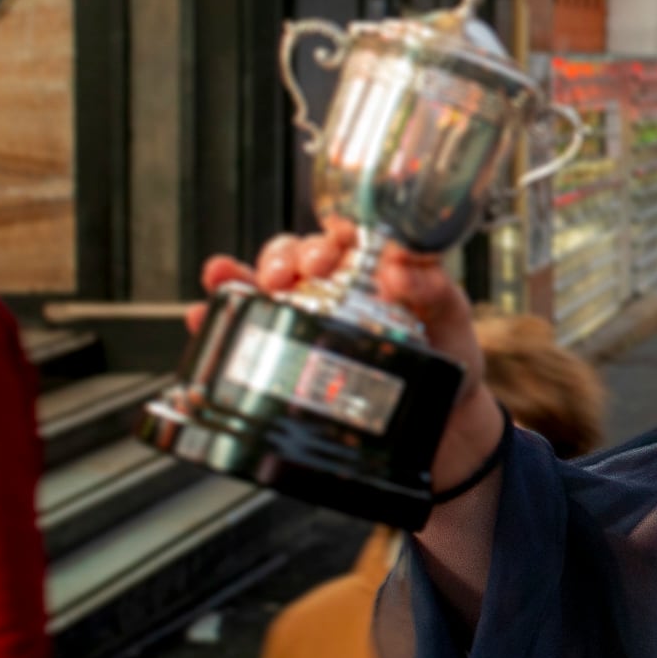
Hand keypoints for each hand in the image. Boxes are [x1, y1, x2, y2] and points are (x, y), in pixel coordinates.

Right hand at [197, 219, 492, 486]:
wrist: (438, 425)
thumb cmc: (448, 360)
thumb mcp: (451, 321)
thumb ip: (435, 291)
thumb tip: (401, 268)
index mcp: (374, 265)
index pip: (343, 232)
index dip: (331, 232)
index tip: (332, 246)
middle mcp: (333, 283)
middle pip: (296, 252)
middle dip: (288, 256)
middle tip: (293, 275)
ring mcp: (304, 314)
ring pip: (262, 281)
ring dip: (244, 275)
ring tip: (235, 279)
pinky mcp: (283, 348)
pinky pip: (244, 326)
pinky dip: (219, 317)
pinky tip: (205, 315)